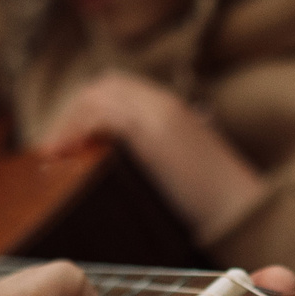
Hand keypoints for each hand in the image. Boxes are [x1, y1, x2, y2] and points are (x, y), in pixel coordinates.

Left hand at [40, 75, 265, 239]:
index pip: (118, 87)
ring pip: (98, 96)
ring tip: (55, 153)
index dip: (87, 109)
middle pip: (104, 86)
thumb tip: (121, 167)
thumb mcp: (180, 167)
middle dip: (73, 112)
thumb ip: (154, 156)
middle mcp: (163, 102)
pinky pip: (102, 115)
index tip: (68, 140)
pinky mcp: (153, 131)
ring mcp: (159, 113)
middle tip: (55, 148)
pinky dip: (77, 131)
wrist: (240, 210)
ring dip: (70, 122)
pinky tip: (65, 154)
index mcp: (171, 106)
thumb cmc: (213, 201)